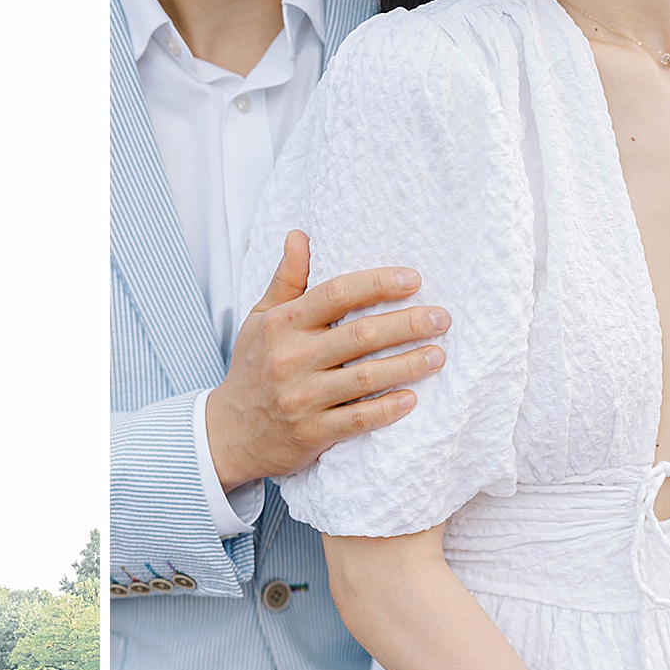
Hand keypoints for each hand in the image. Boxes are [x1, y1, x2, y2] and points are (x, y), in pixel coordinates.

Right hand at [205, 229, 450, 491]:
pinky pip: (358, 420)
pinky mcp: (311, 433)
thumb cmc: (251, 370)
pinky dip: (388, 409)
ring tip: (438, 355)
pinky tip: (412, 398)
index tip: (414, 281)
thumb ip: (286, 280)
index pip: (338, 294)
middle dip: (407, 324)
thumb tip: (299, 235)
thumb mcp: (259, 320)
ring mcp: (301, 398)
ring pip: (366, 378)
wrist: (228, 434)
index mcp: (281, 325)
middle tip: (441, 318)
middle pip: (360, 335)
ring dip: (408, 365)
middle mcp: (290, 359)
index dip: (379, 284)